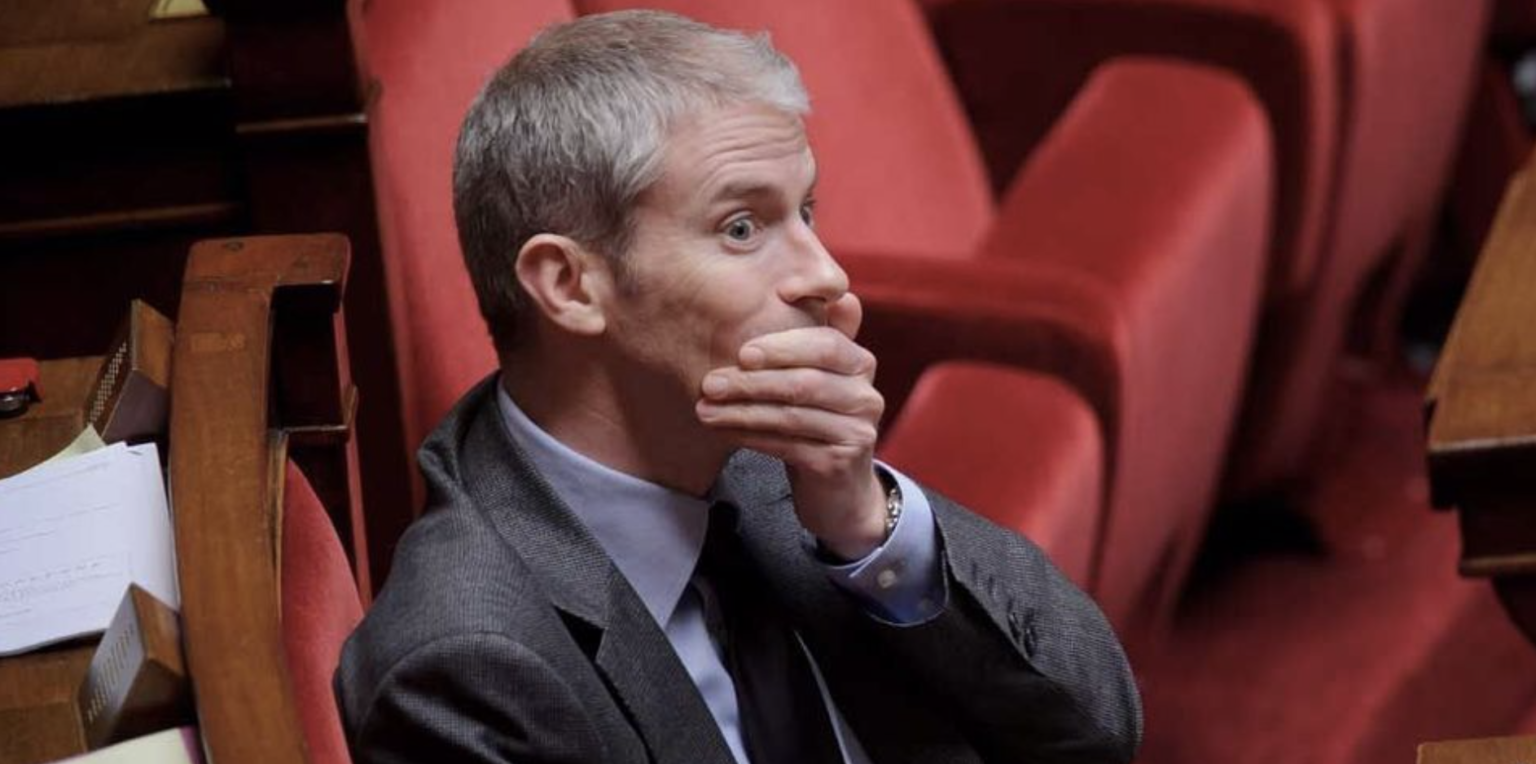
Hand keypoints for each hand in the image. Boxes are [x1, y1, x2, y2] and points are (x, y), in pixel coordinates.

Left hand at [696, 293, 887, 558]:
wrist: (838, 490)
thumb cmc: (816, 421)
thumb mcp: (816, 376)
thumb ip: (809, 336)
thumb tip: (792, 286)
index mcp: (859, 363)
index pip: (825, 344)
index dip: (784, 344)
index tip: (743, 350)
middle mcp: (866, 394)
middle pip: (805, 380)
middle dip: (753, 380)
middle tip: (710, 381)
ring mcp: (858, 430)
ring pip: (793, 414)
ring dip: (742, 410)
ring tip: (704, 408)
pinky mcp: (841, 462)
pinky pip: (789, 445)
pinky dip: (752, 436)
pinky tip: (723, 430)